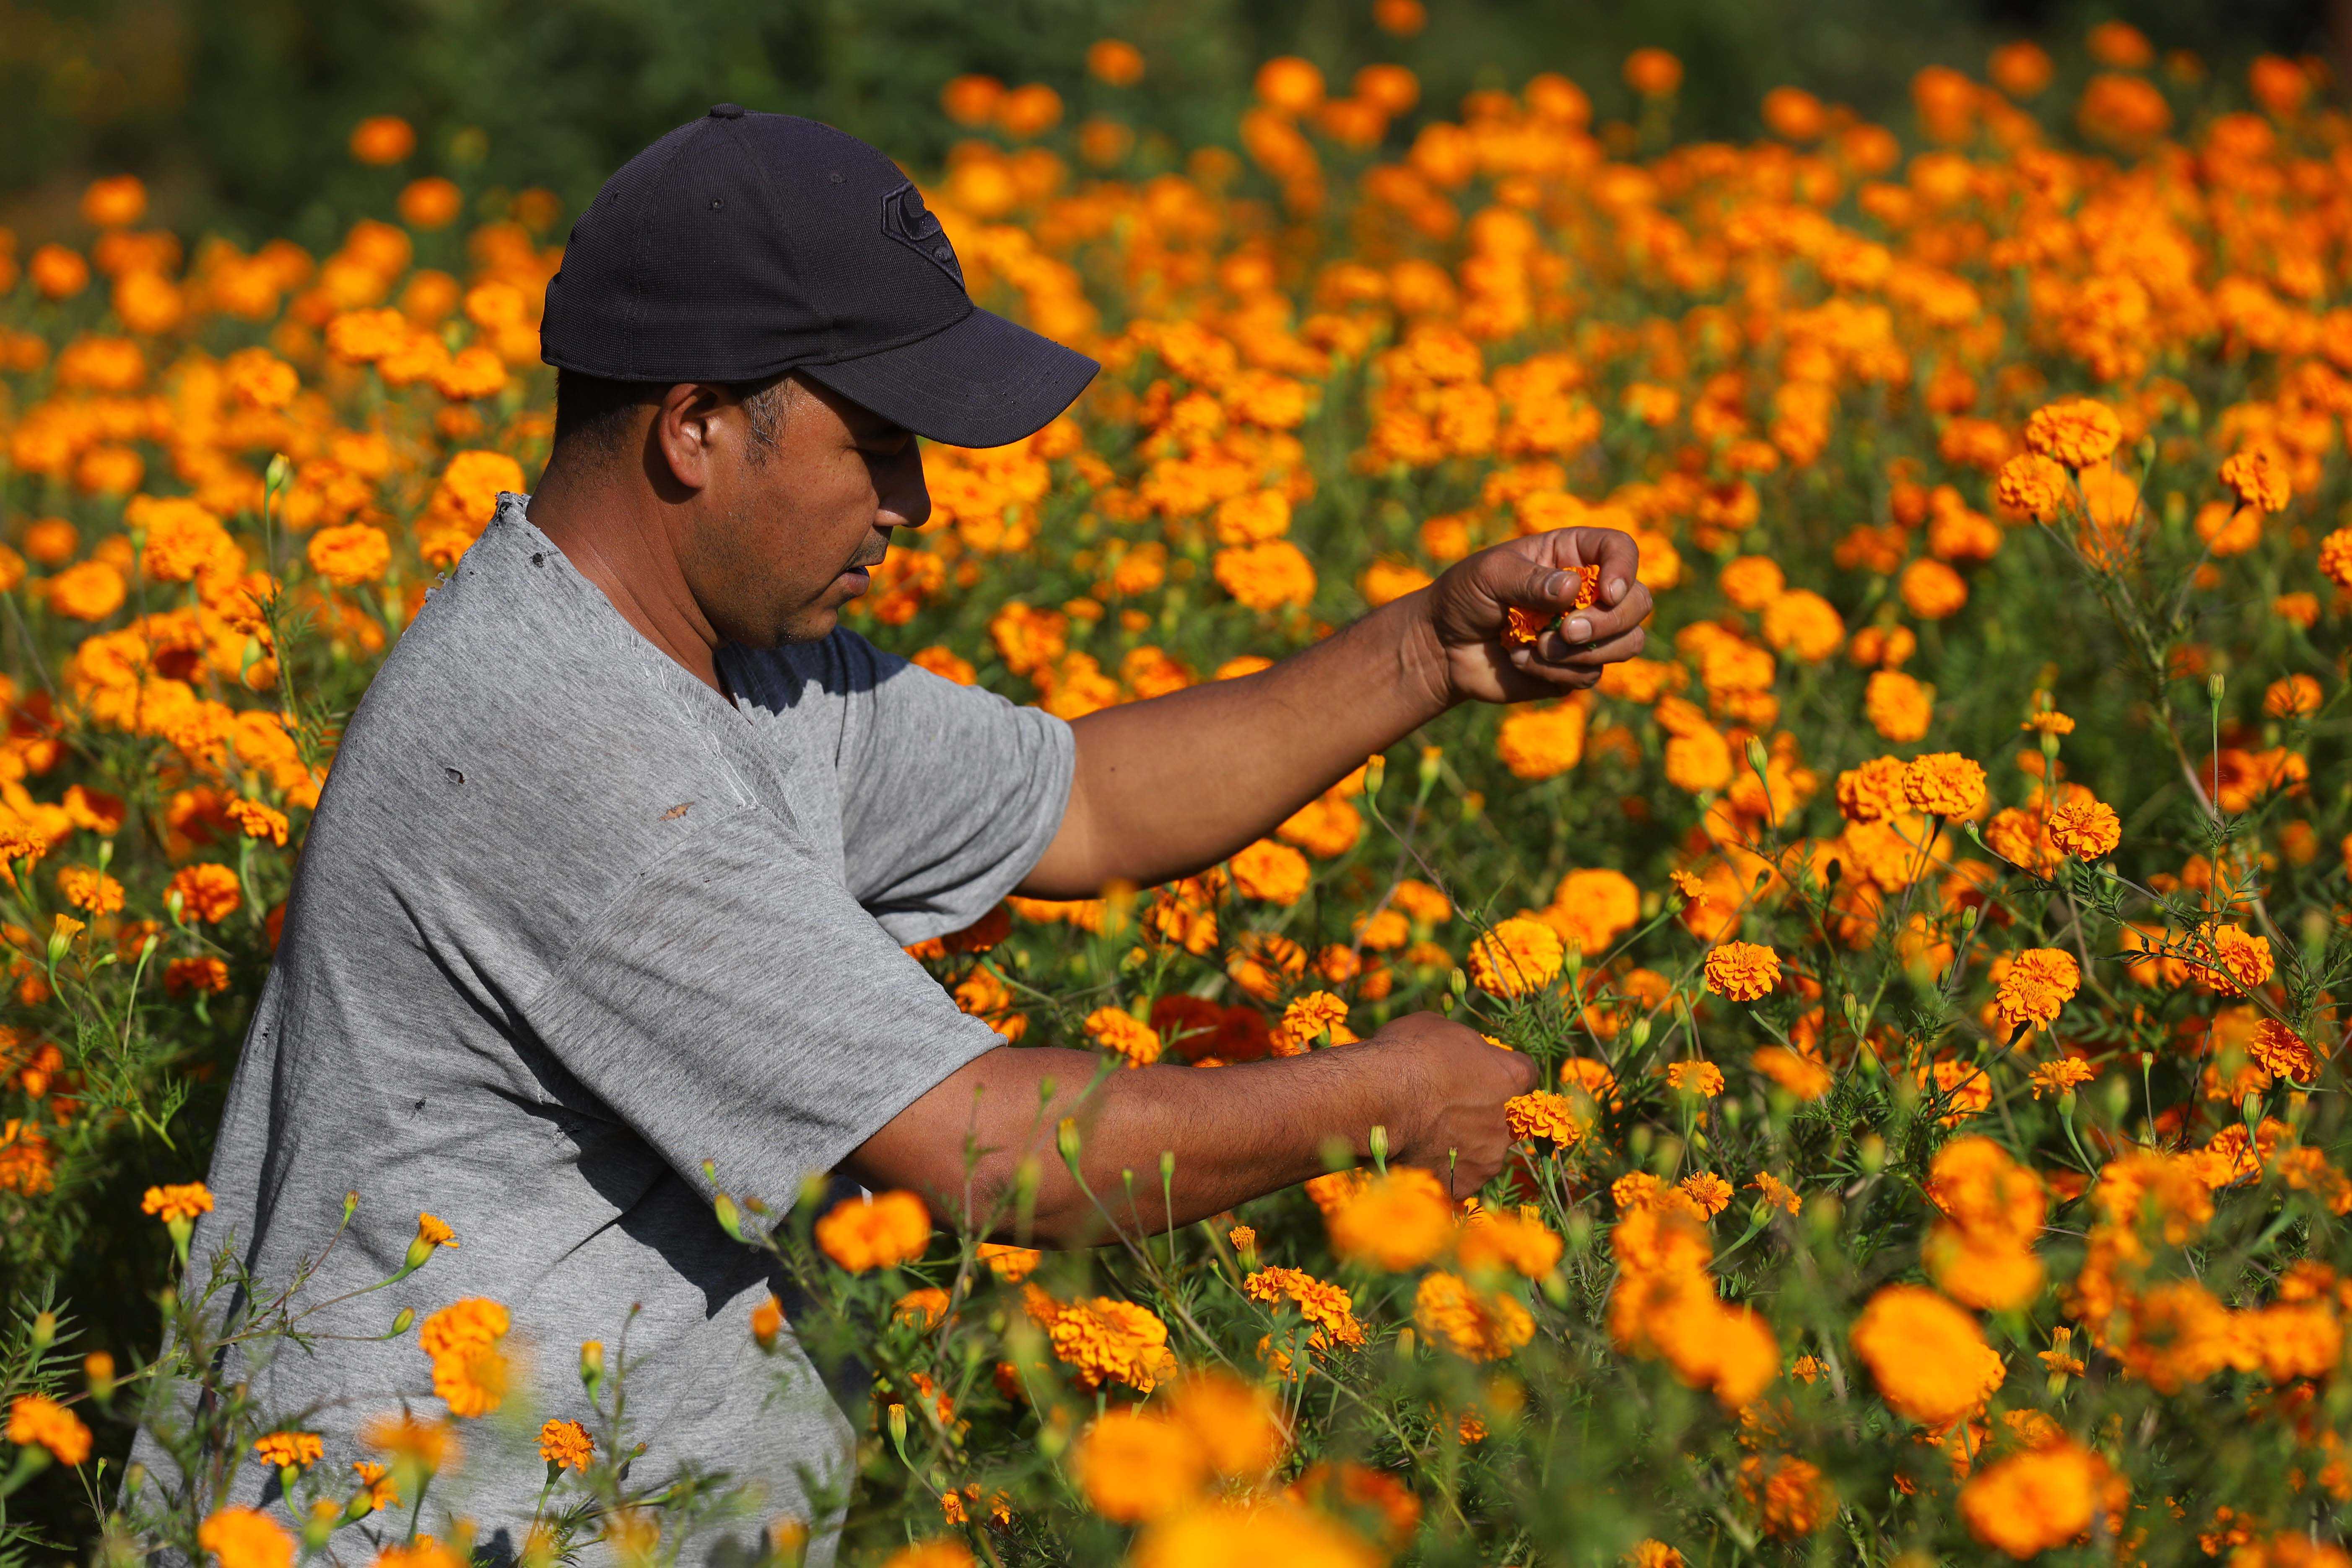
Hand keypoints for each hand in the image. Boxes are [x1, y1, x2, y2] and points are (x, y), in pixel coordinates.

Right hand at [1359, 1012, 1538, 1198]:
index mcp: (1511, 1077)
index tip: (1479, 1073)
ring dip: (1462, 1145)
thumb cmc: (1408, 1054)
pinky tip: (1417, 1157)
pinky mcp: (1462, 1185)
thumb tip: (1455, 1054)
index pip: (1524, 1074)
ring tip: (1426, 1135)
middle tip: (1445, 1107)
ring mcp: (1486, 1158)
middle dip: (1480, 1113)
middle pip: (1502, 1118)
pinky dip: (1442, 1170)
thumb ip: (1460, 1048)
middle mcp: (1507, 1122)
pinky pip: (1456, 1178)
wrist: (1379, 1098)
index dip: (1500, 1073)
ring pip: (1481, 1152)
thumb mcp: (1439, 1029)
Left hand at [1415, 527, 1653, 704]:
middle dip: (1610, 622)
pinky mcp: (1575, 668)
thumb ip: (1530, 579)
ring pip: (1627, 643)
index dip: (1625, 569)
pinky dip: (1556, 673)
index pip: (1621, 550)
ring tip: (1538, 647)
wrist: (1441, 647)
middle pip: (1638, 602)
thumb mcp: (1488, 574)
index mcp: (1571, 555)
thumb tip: (1574, 589)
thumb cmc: (1463, 597)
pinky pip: (1590, 675)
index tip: (1607, 592)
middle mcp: (1588, 592)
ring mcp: (1587, 632)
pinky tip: (1521, 660)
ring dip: (1583, 652)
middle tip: (1569, 632)